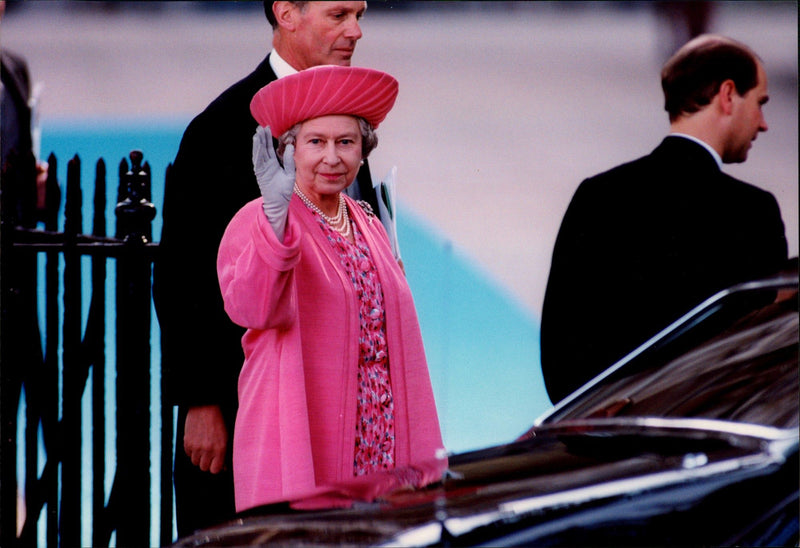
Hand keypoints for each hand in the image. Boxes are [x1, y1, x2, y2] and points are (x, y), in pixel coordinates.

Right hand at [183, 404, 227, 473]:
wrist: (205, 407)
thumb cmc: (219, 421)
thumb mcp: (226, 436)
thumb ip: (225, 453)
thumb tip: (223, 468)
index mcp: (220, 448)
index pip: (215, 470)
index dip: (216, 467)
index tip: (217, 462)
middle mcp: (207, 450)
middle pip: (204, 468)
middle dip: (207, 463)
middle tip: (210, 454)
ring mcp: (196, 447)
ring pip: (195, 462)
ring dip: (199, 457)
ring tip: (204, 446)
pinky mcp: (187, 442)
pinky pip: (188, 454)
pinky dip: (192, 451)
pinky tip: (197, 441)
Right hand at [253, 125, 294, 239]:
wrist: (279, 203)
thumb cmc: (284, 191)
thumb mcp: (290, 173)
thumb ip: (288, 160)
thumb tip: (290, 146)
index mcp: (273, 164)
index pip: (269, 149)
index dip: (267, 139)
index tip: (267, 128)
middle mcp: (266, 166)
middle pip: (263, 149)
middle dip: (261, 138)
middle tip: (261, 127)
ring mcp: (263, 170)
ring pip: (260, 154)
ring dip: (258, 144)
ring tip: (258, 133)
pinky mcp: (261, 174)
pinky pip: (259, 161)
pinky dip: (258, 153)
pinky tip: (257, 144)